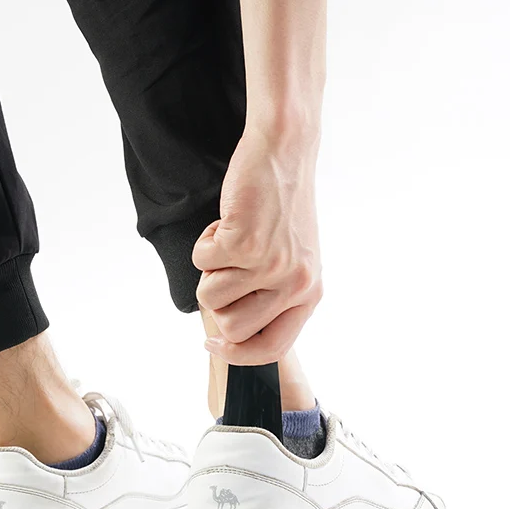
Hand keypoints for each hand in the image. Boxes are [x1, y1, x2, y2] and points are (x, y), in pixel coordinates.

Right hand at [193, 130, 323, 364]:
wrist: (283, 154)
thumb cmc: (281, 207)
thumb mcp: (291, 260)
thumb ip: (271, 298)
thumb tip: (231, 336)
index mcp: (309, 293)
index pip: (272, 348)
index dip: (237, 354)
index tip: (214, 343)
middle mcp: (294, 283)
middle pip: (232, 328)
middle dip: (218, 300)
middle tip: (230, 267)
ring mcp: (270, 264)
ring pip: (210, 298)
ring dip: (209, 268)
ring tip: (231, 240)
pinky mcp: (244, 242)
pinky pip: (200, 261)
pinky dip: (204, 241)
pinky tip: (227, 222)